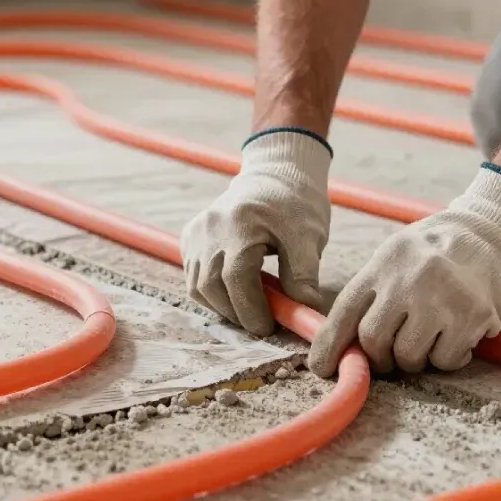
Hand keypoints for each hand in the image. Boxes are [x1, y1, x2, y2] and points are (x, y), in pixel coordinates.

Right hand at [180, 129, 331, 335]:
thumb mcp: (309, 237)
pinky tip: (234, 291)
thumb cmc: (296, 204)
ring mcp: (196, 231)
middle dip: (236, 313)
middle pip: (210, 286)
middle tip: (261, 323)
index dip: (250, 310)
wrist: (276, 173)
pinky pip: (193, 274)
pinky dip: (211, 290)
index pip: (236, 279)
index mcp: (240, 224)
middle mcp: (209, 227)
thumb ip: (304, 275)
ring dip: (222, 305)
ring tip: (249, 308)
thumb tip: (302, 311)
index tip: (268, 327)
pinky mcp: (190, 235)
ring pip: (197, 285)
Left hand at [309, 165, 500, 376]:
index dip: (329, 345)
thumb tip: (344, 346)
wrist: (495, 234)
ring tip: (431, 338)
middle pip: (373, 340)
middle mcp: (408, 278)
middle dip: (379, 358)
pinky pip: (445, 360)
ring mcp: (440, 297)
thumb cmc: (439, 254)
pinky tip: (458, 336)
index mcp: (384, 263)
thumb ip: (374, 294)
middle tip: (393, 356)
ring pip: (408, 356)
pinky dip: (449, 358)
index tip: (321, 368)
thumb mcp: (398, 259)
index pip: (346, 310)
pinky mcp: (471, 315)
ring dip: (416, 359)